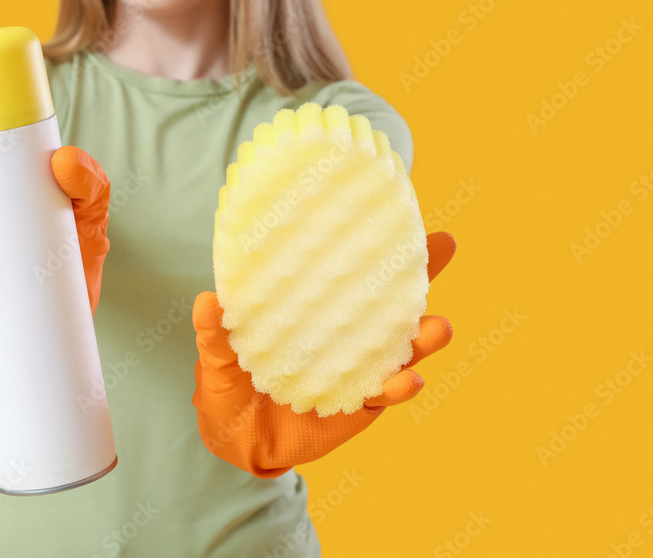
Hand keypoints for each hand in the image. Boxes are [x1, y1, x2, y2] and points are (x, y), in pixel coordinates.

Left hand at [191, 231, 455, 477]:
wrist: (237, 444)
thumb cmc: (228, 386)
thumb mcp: (216, 360)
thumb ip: (215, 336)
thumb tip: (207, 301)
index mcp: (311, 305)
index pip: (345, 267)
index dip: (372, 240)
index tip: (400, 208)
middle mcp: (342, 329)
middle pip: (390, 296)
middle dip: (422, 272)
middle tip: (445, 247)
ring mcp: (357, 364)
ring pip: (401, 345)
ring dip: (423, 335)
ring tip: (438, 327)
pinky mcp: (362, 401)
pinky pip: (387, 392)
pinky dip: (399, 386)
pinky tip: (409, 379)